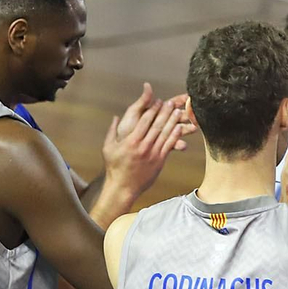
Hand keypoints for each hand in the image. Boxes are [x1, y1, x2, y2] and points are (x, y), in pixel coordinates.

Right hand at [101, 89, 188, 204]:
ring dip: (172, 121)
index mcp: (131, 141)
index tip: (157, 101)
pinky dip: (175, 136)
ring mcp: (153, 153)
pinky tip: (179, 128)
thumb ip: (112, 131)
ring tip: (177, 111)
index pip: (144, 121)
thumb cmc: (114, 167)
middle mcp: (143, 146)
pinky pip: (169, 145)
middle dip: (164, 112)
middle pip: (157, 125)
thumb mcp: (108, 148)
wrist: (123, 187)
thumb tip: (115, 117)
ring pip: (165, 134)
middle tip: (170, 102)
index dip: (152, 109)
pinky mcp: (159, 161)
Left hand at [115, 85, 196, 149]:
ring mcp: (163, 134)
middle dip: (189, 114)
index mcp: (156, 112)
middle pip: (179, 116)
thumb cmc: (125, 131)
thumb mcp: (133, 114)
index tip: (190, 97)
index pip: (172, 103)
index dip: (182, 100)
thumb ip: (142, 101)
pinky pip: (174, 144)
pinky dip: (179, 144)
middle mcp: (162, 122)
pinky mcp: (163, 145)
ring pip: (179, 129)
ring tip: (193, 129)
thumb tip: (147, 85)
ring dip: (187, 129)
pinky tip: (183, 146)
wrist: (121, 151)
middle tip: (197, 113)